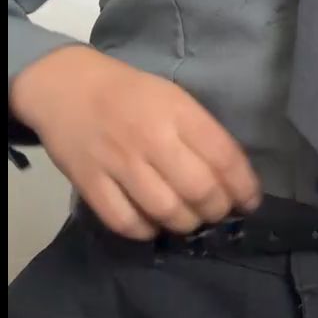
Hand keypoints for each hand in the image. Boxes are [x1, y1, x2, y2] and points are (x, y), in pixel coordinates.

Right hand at [9, 46, 261, 239]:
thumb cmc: (131, 92)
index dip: (244, 186)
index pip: (223, 156)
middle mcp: (151, 139)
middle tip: (220, 212)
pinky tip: (154, 225)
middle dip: (218, 209)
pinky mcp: (90, 183)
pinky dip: (146, 231)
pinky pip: (125, 221)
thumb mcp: (174, 98)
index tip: (250, 200)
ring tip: (191, 220)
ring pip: (166, 210)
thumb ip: (201, 132)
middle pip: (199, 189)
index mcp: (178, 112)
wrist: (67, 86)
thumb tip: (231, 175)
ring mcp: (119, 163)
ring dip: (187, 223)